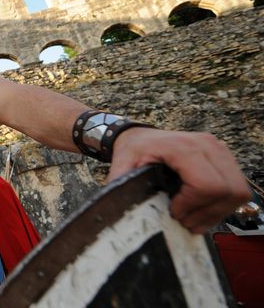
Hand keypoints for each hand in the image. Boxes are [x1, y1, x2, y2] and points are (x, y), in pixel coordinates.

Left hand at [108, 128, 249, 233]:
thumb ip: (121, 184)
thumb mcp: (122, 164)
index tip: (173, 212)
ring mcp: (220, 151)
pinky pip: (237, 190)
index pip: (206, 185)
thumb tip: (117, 208)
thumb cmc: (134, 149)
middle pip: (226, 191)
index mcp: (182, 147)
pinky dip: (222, 206)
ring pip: (237, 192)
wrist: (141, 136)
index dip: (191, 206)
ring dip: (216, 212)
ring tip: (191, 217)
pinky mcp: (226, 159)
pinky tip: (201, 209)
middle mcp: (207, 145)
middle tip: (183, 219)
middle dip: (205, 213)